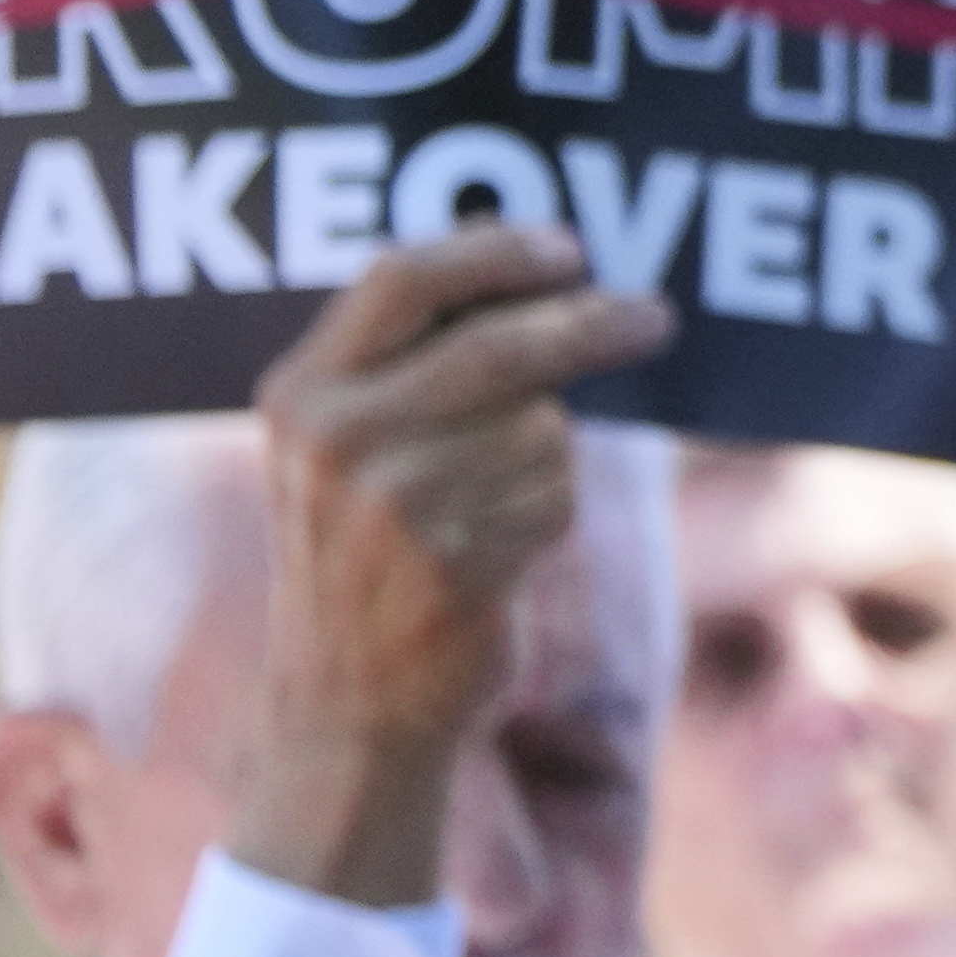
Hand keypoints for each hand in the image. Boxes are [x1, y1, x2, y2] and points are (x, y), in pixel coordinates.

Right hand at [225, 229, 680, 913]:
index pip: (405, 276)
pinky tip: (498, 549)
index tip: (571, 249)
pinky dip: (551, 509)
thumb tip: (522, 251)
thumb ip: (407, 357)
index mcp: (301, 394)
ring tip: (492, 503)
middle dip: (593, 321)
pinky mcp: (454, 562)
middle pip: (502, 343)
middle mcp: (335, 440)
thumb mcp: (343, 448)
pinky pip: (553, 493)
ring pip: (541, 425)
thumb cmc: (364, 556)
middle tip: (653, 315)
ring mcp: (392, 504)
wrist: (346, 708)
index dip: (499, 249)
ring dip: (550, 453)